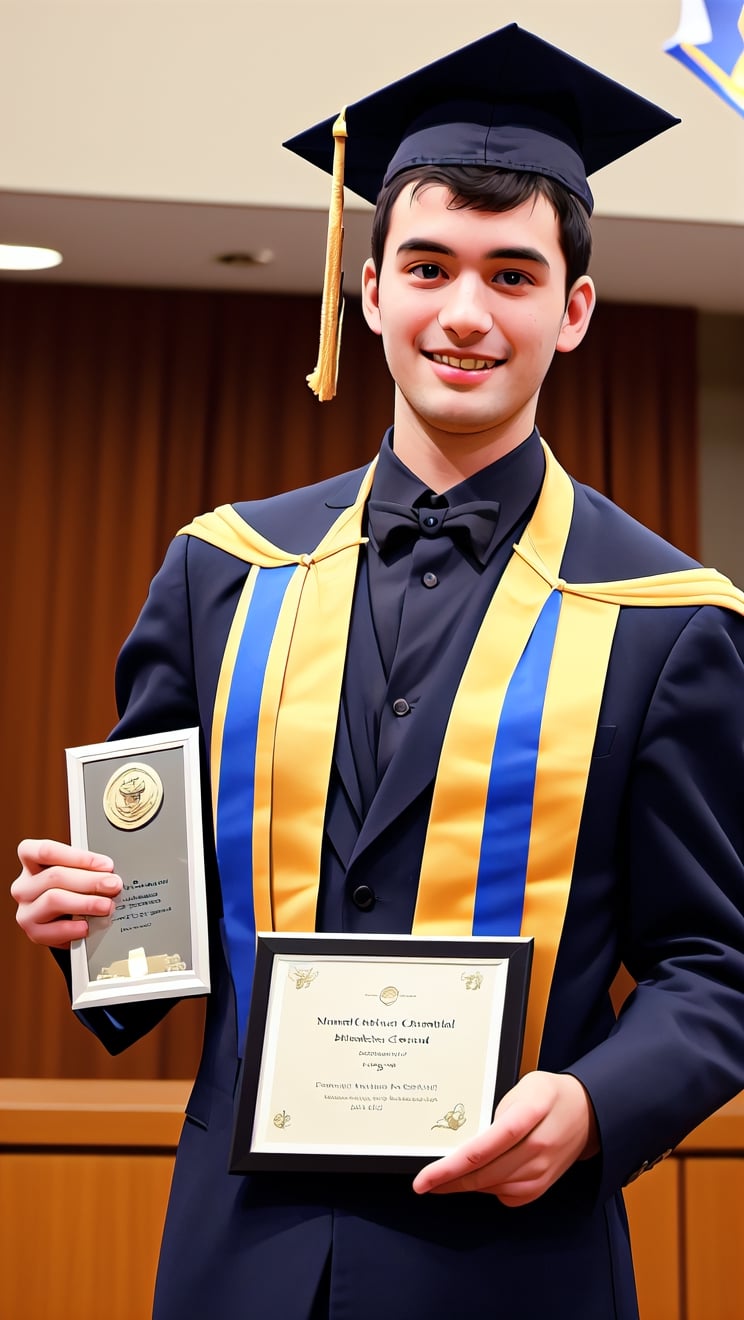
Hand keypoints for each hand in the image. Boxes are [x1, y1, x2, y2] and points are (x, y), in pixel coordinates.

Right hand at [12, 838, 121, 948]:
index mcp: (31, 860)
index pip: (46, 851)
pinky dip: (74, 928)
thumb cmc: (69, 888)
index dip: (78, 856)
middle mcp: (24, 885)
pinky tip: (87, 926)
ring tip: (106, 905)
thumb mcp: (75, 871)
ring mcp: (26, 909)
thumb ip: (87, 869)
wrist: (61, 919)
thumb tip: (110, 875)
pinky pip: (54, 930)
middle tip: (114, 885)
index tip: (105, 864)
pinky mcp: (33, 932)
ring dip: (86, 903)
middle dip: (90, 880)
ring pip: (54, 900)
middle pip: (55, 876)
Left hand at [412, 1071, 598, 1205]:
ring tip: (445, 1176)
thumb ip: (493, 1111)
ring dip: (464, 1185)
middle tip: (423, 1183)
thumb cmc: (547, 1094)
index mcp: (529, 1114)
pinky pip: (505, 1196)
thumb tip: (462, 1141)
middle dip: (447, 1182)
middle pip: (482, 1174)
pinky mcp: (542, 1187)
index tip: (423, 1179)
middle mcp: (537, 1147)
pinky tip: (478, 1176)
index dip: (448, 1167)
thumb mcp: (520, 1087)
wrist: (586, 1112)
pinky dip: (486, 1188)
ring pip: (490, 1187)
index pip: (481, 1149)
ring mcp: (541, 1171)